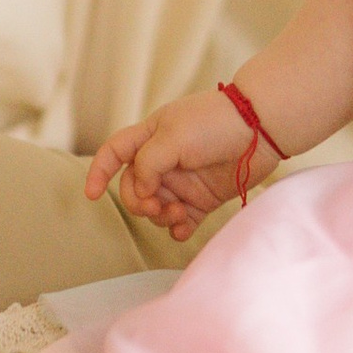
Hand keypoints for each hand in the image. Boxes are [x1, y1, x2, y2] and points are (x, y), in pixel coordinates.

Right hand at [86, 84, 262, 240]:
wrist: (261, 129)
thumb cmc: (215, 124)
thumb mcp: (172, 137)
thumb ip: (148, 164)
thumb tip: (142, 189)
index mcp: (151, 137)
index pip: (114, 153)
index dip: (99, 171)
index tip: (91, 194)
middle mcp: (164, 160)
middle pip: (134, 188)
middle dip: (139, 201)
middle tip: (156, 205)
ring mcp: (184, 180)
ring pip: (156, 207)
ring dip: (160, 216)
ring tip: (177, 214)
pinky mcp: (203, 198)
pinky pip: (181, 221)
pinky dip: (178, 229)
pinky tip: (183, 228)